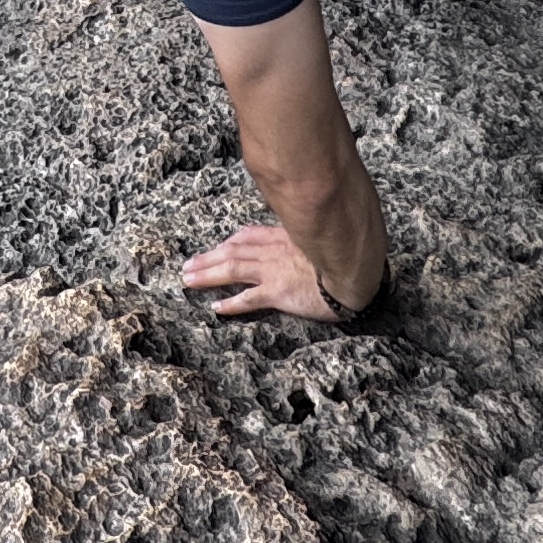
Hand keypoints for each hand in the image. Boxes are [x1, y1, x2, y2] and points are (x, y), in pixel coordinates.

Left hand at [181, 218, 382, 322]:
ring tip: (188, 281)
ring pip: (232, 270)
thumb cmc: (342, 252)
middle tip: (186, 267)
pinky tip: (216, 309)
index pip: (245, 237)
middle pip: (231, 252)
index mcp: (282, 236)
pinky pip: (249, 299)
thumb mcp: (317, 234)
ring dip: (208, 275)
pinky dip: (231, 304)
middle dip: (206, 259)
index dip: (225, 244)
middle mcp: (272, 251)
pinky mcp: (279, 293)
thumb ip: (300, 233)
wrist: (356, 270)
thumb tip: (293, 234)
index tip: (213, 249)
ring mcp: (274, 271)